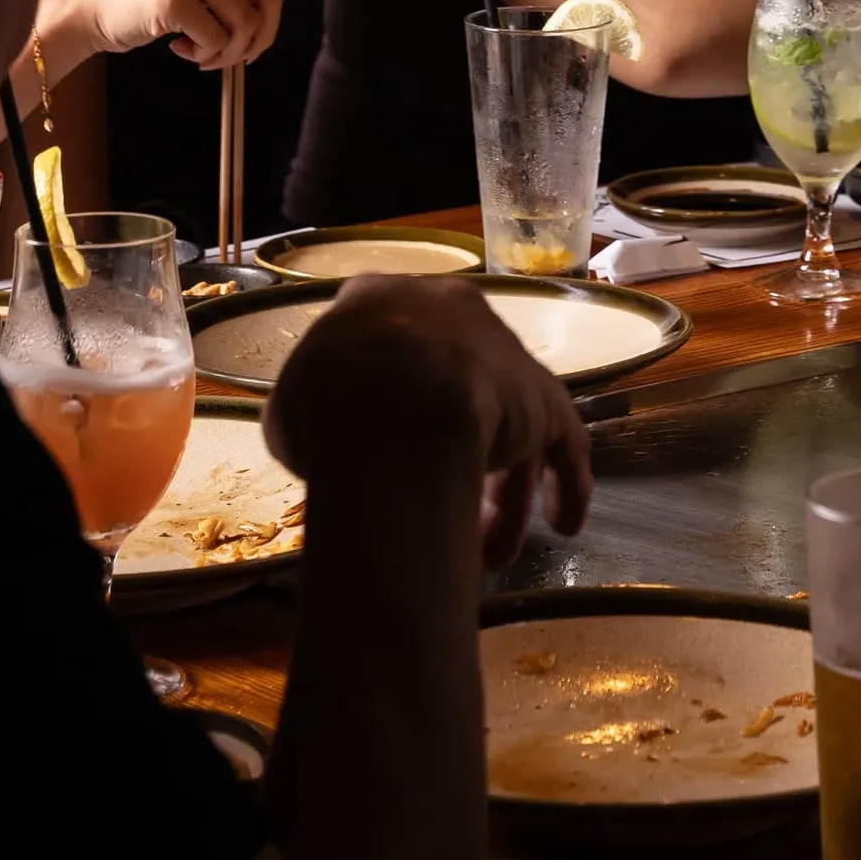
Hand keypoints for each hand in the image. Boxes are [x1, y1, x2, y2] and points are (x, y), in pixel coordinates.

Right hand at [61, 0, 319, 67]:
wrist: (87, 5)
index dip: (264, 16)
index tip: (240, 29)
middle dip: (257, 39)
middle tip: (232, 54)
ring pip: (246, 24)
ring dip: (228, 53)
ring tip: (202, 52)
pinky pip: (216, 41)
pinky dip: (204, 56)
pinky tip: (179, 49)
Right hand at [267, 274, 592, 563]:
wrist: (392, 398)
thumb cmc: (327, 400)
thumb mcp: (293, 405)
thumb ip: (320, 412)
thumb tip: (330, 442)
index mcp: (386, 304)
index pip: (389, 342)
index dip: (384, 399)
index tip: (377, 442)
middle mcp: (454, 318)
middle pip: (457, 392)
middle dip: (452, 458)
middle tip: (442, 513)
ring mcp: (505, 358)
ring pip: (511, 430)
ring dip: (505, 499)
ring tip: (492, 554)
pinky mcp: (546, 399)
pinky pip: (564, 445)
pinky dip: (567, 486)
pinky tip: (564, 524)